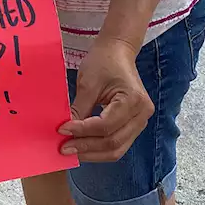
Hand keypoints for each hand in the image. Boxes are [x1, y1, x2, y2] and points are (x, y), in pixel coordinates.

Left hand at [59, 38, 153, 161]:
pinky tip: (83, 146)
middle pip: (113, 142)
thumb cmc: (103, 61)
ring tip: (72, 151)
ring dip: (93, 152)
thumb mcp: (88, 82)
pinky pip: (118, 143)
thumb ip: (79, 108)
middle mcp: (142, 114)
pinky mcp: (134, 125)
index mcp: (133, 100)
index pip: (105, 125)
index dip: (82, 131)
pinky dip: (99, 148)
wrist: (117, 51)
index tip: (62, 130)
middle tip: (64, 148)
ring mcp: (141, 121)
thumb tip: (65, 131)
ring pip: (117, 149)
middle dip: (87, 147)